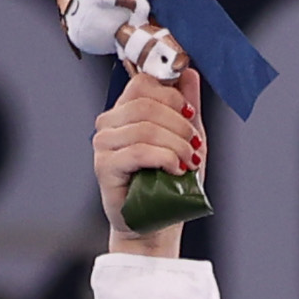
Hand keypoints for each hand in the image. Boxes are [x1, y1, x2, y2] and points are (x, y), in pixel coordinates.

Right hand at [94, 69, 202, 253]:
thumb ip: (185, 107)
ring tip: (188, 163)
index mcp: (125, 112)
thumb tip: (188, 73)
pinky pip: (138, 151)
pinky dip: (165, 158)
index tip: (190, 115)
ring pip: (144, 127)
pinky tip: (175, 170)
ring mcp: (104, 144)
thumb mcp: (185, 140)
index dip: (172, 96)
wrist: (157, 225)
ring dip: (176, 145)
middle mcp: (110, 124)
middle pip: (146, 104)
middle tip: (194, 148)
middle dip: (180, 125)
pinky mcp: (105, 166)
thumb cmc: (168, 185)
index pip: (143, 83)